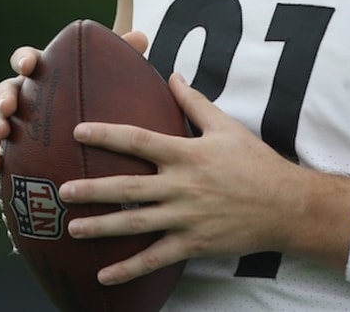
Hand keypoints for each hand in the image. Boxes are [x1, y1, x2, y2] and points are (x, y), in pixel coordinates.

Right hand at [0, 30, 149, 173]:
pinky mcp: (10, 147)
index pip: (27, 59)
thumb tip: (141, 37)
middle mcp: (24, 94)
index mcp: (42, 73)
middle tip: (10, 106)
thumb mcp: (107, 80)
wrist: (85, 136)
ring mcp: (14, 120)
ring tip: (2, 133)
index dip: (25, 60)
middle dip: (4, 95)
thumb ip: (119, 58)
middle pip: (6, 88)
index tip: (29, 66)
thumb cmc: (94, 97)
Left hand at [57, 72, 306, 284]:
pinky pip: (155, 258)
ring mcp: (186, 217)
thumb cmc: (255, 162)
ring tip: (72, 228)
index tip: (78, 132)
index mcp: (186, 153)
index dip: (106, 135)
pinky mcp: (193, 244)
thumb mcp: (225, 126)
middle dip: (92, 189)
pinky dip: (128, 268)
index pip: (138, 141)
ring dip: (102, 227)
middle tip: (63, 190)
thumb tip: (172, 75)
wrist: (286, 205)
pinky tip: (103, 274)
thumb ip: (194, 102)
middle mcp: (181, 186)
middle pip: (128, 187)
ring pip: (135, 224)